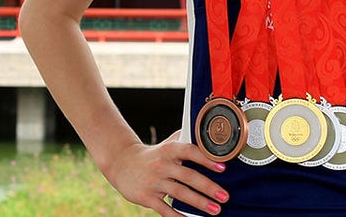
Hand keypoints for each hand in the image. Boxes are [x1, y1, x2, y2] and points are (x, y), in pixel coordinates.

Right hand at [98, 130, 229, 215]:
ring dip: (199, 202)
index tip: (222, 168)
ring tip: (216, 210)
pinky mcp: (146, 197)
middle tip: (224, 196)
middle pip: (188, 176)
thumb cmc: (152, 155)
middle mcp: (162, 165)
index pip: (190, 151)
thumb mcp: (166, 144)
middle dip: (208, 187)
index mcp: (169, 150)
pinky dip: (178, 216)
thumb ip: (185, 140)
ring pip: (179, 193)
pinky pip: (164, 209)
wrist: (121, 163)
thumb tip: (207, 136)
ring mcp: (154, 182)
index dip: (206, 159)